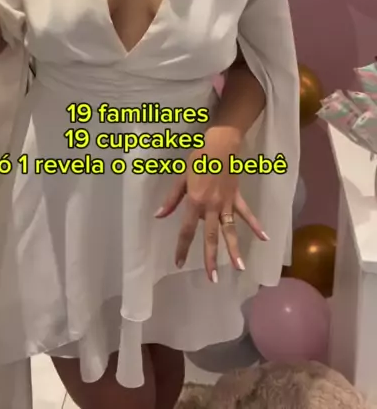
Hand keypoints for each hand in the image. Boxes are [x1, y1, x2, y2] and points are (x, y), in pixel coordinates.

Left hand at [155, 127, 267, 281]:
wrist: (220, 145)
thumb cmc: (197, 159)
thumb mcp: (181, 178)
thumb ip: (171, 199)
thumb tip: (159, 216)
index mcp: (195, 202)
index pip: (186, 230)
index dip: (182, 247)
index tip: (178, 263)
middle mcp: (211, 207)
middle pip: (210, 237)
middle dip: (210, 258)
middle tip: (212, 278)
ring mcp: (227, 204)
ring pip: (230, 230)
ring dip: (234, 250)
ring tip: (240, 268)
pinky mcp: (238, 198)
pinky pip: (247, 214)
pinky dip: (256, 225)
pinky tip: (265, 238)